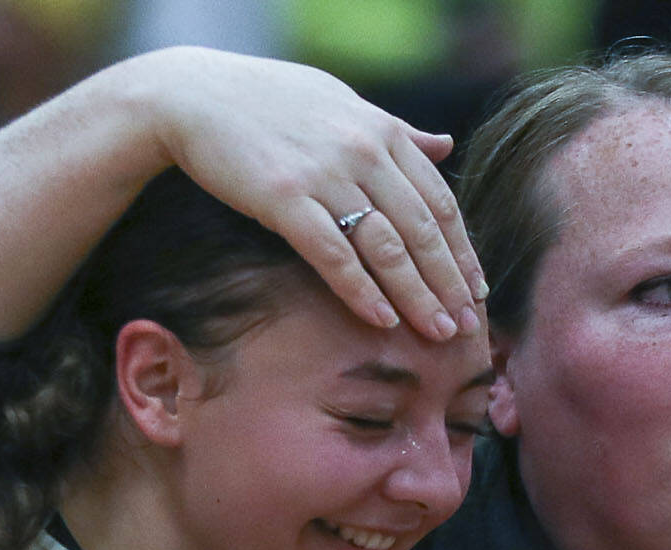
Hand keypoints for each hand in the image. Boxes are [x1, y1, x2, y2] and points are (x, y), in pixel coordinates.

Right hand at [146, 47, 484, 339]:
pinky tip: (382, 321)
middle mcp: (363, 152)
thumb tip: (445, 146)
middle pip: (422, 230)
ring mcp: (325, 176)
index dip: (462, 250)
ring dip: (417, 296)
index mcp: (383, 131)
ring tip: (437, 332)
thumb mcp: (343, 103)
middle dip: (449, 283)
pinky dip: (361, 292)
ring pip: (387, 248)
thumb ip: (396, 130)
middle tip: (466, 325)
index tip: (475, 289)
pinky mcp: (284, 199)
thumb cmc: (270, 100)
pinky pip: (333, 254)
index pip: (439, 201)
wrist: (195, 95)